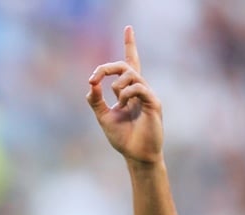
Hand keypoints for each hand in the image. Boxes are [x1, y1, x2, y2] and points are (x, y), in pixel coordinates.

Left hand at [87, 26, 163, 165]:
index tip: (128, 28)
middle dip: (107, 68)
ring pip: (131, 75)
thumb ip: (96, 101)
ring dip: (117, 86)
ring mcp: (148, 95)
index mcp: (129, 91)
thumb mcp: (104, 117)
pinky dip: (126, 94)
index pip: (130, 62)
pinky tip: (123, 105)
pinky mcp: (154, 104)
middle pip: (125, 65)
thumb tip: (90, 84)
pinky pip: (139, 88)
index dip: (130, 44)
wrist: (136, 156)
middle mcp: (140, 89)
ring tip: (116, 102)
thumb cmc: (123, 138)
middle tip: (93, 78)